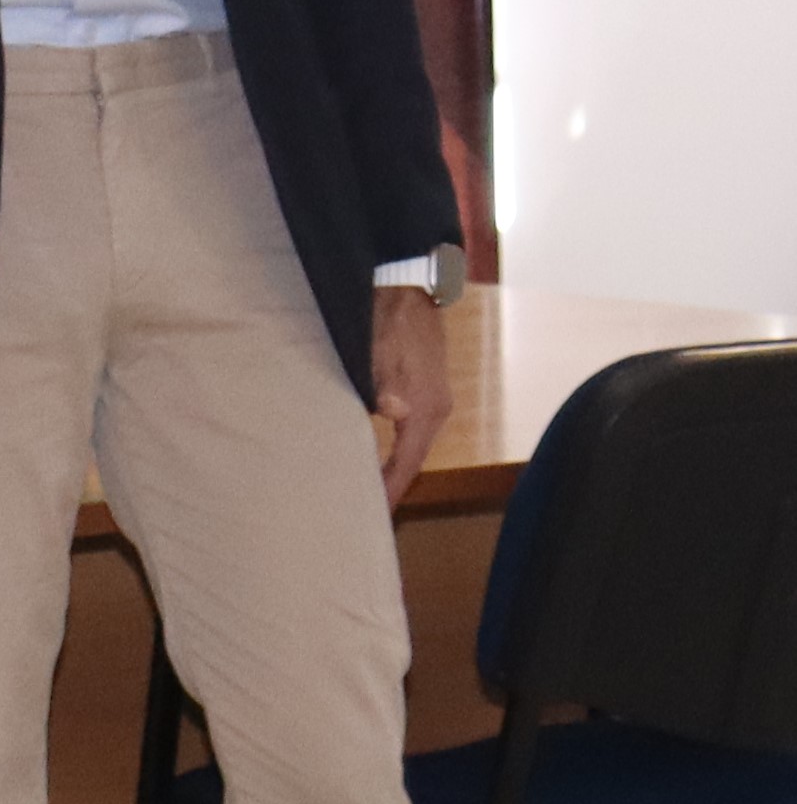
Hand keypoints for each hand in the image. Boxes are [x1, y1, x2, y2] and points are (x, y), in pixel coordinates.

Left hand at [368, 285, 452, 504]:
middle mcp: (436, 409)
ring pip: (413, 444)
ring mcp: (434, 400)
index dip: (393, 488)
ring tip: (370, 488)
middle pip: (413, 458)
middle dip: (393, 484)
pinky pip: (412, 430)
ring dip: (394, 466)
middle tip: (367, 510)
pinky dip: (396, 447)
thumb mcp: (380, 351)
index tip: (378, 513)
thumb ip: (383, 384)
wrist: (409, 290)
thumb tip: (393, 410)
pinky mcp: (425, 390)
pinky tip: (379, 454)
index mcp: (427, 407)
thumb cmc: (389, 320)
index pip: (410, 461)